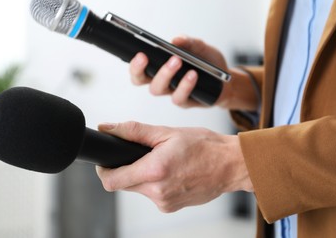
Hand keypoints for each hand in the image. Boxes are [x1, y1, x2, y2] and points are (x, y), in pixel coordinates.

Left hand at [96, 121, 252, 212]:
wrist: (231, 165)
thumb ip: (133, 131)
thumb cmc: (205, 146)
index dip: (103, 169)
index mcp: (154, 171)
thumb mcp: (167, 132)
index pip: (111, 181)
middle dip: (127, 168)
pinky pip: (153, 194)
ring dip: (143, 175)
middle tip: (143, 154)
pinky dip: (156, 183)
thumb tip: (108, 128)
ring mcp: (165, 202)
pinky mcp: (172, 207)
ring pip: (139, 189)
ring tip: (162, 160)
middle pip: (124, 184)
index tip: (107, 161)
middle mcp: (158, 192)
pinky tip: (171, 171)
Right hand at [130, 36, 228, 107]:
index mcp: (159, 68)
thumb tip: (175, 40)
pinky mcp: (186, 102)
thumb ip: (188, 43)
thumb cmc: (208, 63)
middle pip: (141, 81)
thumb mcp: (200, 48)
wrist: (226, 81)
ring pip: (158, 89)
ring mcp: (172, 93)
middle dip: (140, 69)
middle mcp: (162, 82)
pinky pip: (179, 97)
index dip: (134, 64)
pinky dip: (185, 84)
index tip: (138, 53)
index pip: (138, 68)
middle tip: (145, 57)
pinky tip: (193, 74)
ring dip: (164, 74)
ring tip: (176, 60)